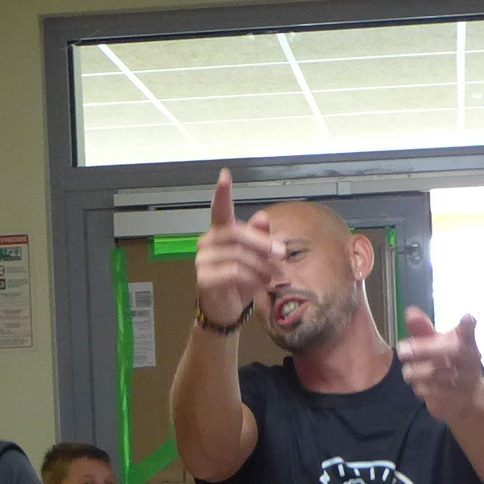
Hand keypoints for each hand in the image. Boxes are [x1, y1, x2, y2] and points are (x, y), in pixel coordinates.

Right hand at [195, 170, 278, 327]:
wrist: (227, 309)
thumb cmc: (241, 278)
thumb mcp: (256, 257)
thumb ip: (260, 238)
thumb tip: (263, 218)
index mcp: (220, 231)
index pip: (220, 208)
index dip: (222, 192)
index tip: (225, 174)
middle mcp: (207, 242)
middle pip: (236, 233)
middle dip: (262, 243)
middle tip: (281, 254)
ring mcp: (203, 260)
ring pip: (238, 255)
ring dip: (261, 266)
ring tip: (273, 275)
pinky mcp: (204, 278)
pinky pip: (233, 272)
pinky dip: (251, 278)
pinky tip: (259, 284)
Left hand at [396, 307, 483, 422]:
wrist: (465, 398)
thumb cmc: (448, 363)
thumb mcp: (437, 344)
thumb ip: (423, 329)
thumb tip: (410, 311)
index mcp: (466, 343)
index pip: (469, 332)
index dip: (468, 325)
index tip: (467, 317)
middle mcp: (470, 359)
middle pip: (453, 352)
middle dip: (425, 349)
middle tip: (402, 350)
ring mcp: (466, 380)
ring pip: (440, 373)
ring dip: (418, 372)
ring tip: (408, 371)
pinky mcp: (458, 398)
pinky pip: (435, 392)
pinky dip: (421, 387)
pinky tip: (418, 384)